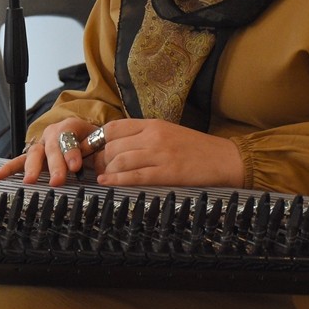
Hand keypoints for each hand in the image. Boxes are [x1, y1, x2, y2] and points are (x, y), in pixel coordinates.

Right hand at [0, 117, 96, 186]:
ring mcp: (41, 144)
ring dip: (33, 168)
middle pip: (52, 146)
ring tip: (30, 181)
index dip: (71, 151)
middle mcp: (53, 133)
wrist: (88, 138)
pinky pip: (19, 161)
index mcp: (72, 126)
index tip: (75, 166)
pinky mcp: (33, 155)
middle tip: (58, 180)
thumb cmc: (96, 143)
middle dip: (55, 164)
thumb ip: (102, 154)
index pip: (69, 135)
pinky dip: (9, 168)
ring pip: (35, 153)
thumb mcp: (102, 144)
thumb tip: (106, 169)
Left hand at [0, 117, 243, 189]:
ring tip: (99, 178)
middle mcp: (152, 136)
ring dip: (105, 171)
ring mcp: (160, 155)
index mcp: (151, 124)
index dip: (94, 140)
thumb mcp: (166, 133)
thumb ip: (141, 137)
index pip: (113, 128)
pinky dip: (117, 181)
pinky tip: (106, 184)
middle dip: (97, 159)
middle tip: (91, 170)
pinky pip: (135, 176)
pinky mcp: (167, 173)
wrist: (225, 160)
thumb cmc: (195, 149)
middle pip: (112, 146)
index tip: (83, 151)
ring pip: (120, 160)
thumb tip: (111, 148)